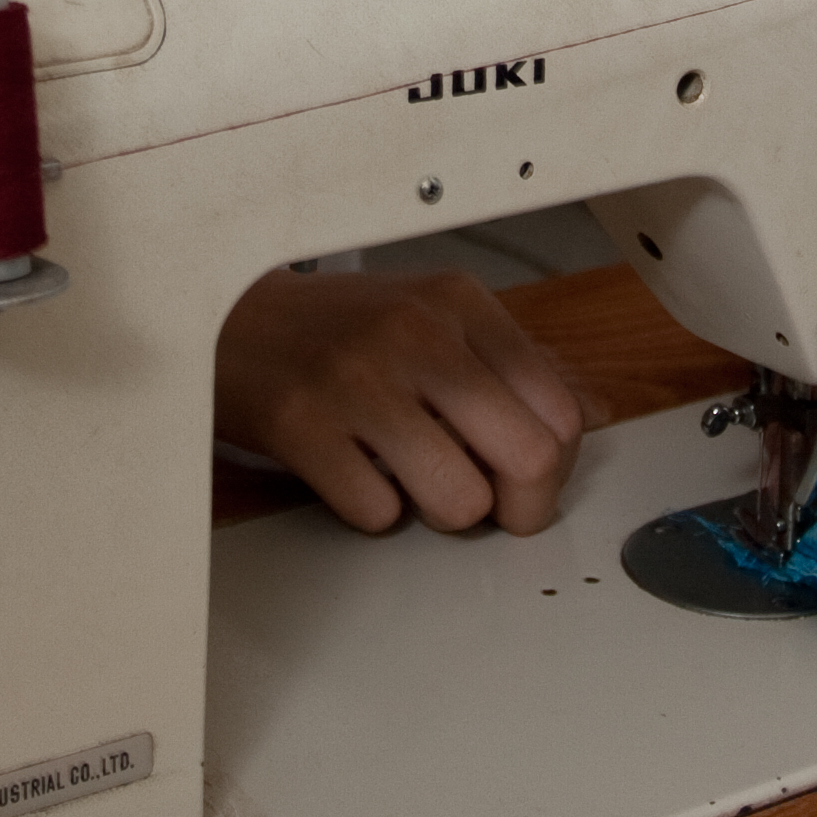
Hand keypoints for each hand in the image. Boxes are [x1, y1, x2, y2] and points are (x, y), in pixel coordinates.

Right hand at [215, 269, 588, 534]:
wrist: (224, 316)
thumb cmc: (334, 328)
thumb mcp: (430, 319)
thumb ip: (511, 366)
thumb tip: (592, 415)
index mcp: (460, 303)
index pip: (560, 410)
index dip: (553, 468)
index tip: (522, 478)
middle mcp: (417, 332)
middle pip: (529, 457)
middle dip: (514, 505)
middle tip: (483, 502)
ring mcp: (358, 377)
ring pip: (460, 501)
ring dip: (437, 511)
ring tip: (406, 477)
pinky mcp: (302, 424)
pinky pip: (377, 514)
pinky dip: (370, 510)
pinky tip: (350, 470)